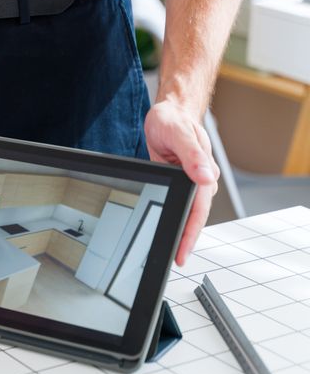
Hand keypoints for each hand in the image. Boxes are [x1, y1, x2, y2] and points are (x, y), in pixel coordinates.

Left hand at [144, 101, 219, 265]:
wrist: (168, 113)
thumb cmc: (173, 121)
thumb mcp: (179, 134)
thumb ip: (191, 155)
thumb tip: (205, 177)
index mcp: (203, 172)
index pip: (198, 210)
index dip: (190, 233)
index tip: (183, 252)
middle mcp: (200, 180)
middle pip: (194, 216)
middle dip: (186, 240)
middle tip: (175, 261)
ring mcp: (190, 182)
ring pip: (187, 213)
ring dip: (182, 232)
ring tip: (172, 252)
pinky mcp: (179, 181)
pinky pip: (179, 204)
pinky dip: (174, 218)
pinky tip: (168, 230)